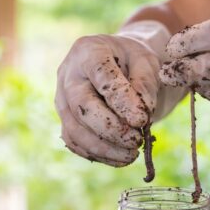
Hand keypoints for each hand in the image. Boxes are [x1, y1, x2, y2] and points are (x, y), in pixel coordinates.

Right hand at [55, 21, 183, 165]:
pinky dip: (99, 155)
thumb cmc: (133, 61)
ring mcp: (62, 99)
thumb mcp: (146, 61)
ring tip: (133, 154)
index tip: (142, 119)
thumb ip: (145, 82)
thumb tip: (142, 113)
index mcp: (88, 51)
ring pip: (76, 130)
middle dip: (111, 128)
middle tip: (137, 140)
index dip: (121, 99)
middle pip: (82, 106)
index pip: (101, 74)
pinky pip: (76, 143)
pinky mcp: (66, 120)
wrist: (120, 65)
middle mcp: (68, 75)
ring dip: (105, 147)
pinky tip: (122, 159)